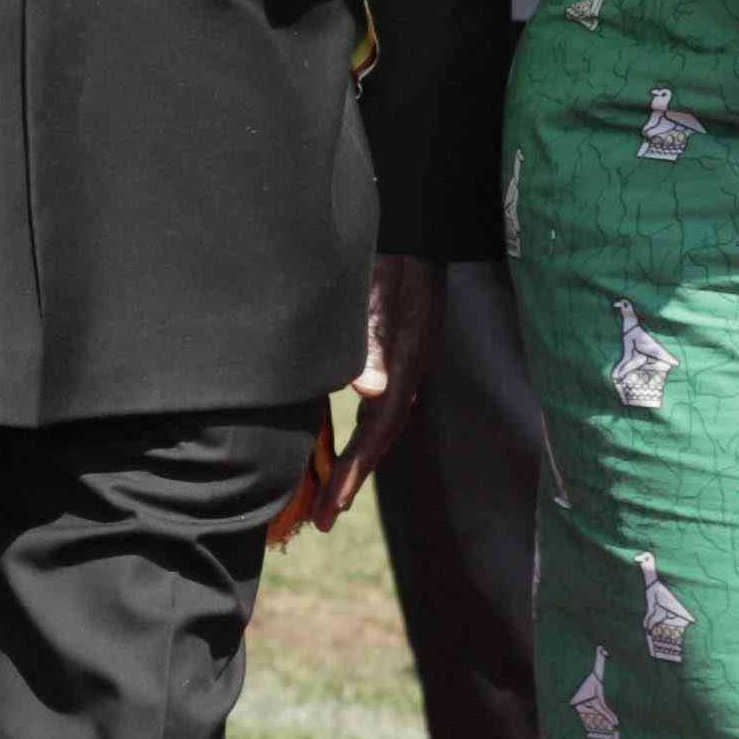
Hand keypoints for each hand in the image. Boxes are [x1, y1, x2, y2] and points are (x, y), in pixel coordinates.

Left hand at [274, 257, 438, 541]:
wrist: (417, 218)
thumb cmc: (390, 249)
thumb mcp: (378, 289)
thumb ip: (373, 341)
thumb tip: (371, 395)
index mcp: (406, 358)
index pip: (379, 428)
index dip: (355, 470)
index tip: (331, 507)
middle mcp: (410, 365)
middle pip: (380, 435)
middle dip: (352, 478)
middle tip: (322, 520)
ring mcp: (407, 357)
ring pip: (381, 421)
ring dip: (356, 459)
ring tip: (330, 494)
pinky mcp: (400, 347)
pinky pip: (382, 401)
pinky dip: (362, 430)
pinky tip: (347, 441)